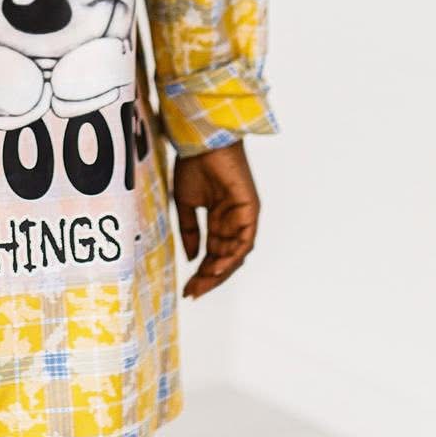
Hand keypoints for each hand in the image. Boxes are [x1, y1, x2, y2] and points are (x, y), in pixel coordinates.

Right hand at [172, 140, 260, 298]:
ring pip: (235, 254)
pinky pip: (244, 240)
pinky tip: (217, 268)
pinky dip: (232, 256)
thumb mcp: (185, 204)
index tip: (188, 289)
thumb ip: (190, 231)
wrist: (201, 144)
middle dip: (210, 278)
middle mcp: (233, 222)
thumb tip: (193, 258)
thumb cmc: (194, 165)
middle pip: (225, 258)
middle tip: (193, 292)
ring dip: (219, 272)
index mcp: (219, 220)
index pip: (213, 254)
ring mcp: (243, 217)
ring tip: (202, 284)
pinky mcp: (250, 210)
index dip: (202, 273)